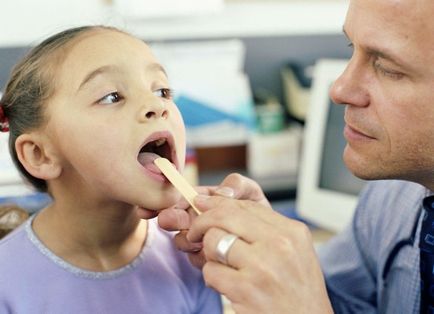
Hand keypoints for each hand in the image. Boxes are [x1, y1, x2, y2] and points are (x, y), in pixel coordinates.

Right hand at [158, 173, 268, 267]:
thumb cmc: (258, 213)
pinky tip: (208, 253)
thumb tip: (223, 192)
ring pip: (182, 239)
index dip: (164, 200)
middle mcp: (198, 218)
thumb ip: (238, 185)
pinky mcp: (206, 259)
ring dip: (187, 238)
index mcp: (205, 199)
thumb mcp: (251, 193)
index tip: (149, 207)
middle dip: (171, 218)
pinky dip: (201, 255)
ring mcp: (199, 239)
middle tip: (168, 219)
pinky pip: (196, 258)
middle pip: (176, 217)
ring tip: (199, 239)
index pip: (181, 196)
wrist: (268, 242)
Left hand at [187, 196, 332, 313]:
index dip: (218, 204)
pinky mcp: (245, 289)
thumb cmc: (298, 292)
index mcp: (291, 232)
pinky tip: (225, 285)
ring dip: (209, 254)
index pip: (246, 205)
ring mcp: (262, 266)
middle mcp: (279, 245)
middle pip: (225, 216)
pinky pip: (211, 271)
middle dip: (202, 222)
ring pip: (213, 241)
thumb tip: (224, 209)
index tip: (203, 206)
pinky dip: (212, 278)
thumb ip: (266, 229)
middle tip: (194, 232)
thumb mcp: (294, 252)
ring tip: (220, 265)